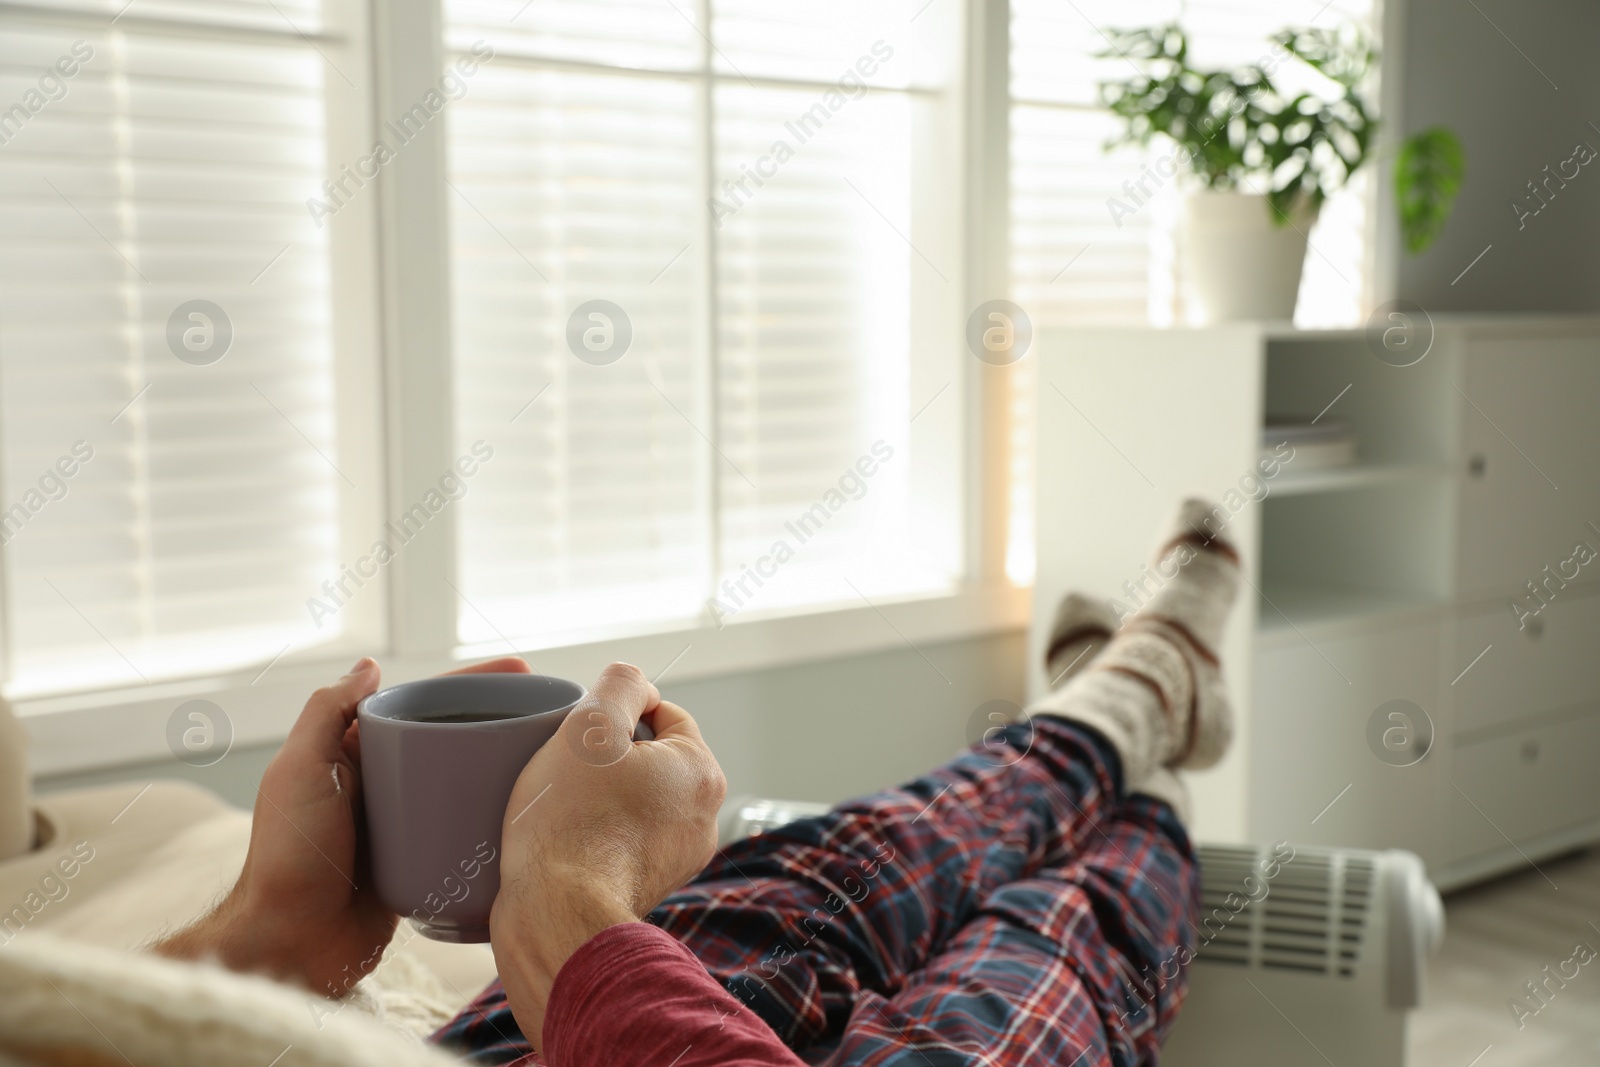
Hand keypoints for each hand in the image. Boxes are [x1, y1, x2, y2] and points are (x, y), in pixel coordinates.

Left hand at [155, 655, 532, 994]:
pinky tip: (528, 810)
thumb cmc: (288, 855)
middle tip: (547, 712)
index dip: (469, 683)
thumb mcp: (299, 769)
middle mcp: (380, 782)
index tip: (519, 671)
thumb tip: (370, 665)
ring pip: (461, 782)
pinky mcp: (421, 861)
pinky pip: (463, 829)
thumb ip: (326, 712)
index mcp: (352, 752)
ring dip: (501, 766)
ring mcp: (404, 823)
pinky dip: (493, 816)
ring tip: (548, 756)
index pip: (419, 703)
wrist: (292, 944)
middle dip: (496, 720)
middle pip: (449, 737)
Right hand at [490, 662, 725, 1046]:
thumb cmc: (570, 822)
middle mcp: (704, 817)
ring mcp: (680, 857)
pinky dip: (599, 833)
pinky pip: (625, 839)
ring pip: (637, 799)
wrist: (556, 918)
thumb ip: (620, 684)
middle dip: (610, 757)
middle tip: (567, 769)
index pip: (662, 714)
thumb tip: (636, 685)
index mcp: (702, 772)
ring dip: (603, 795)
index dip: (616, 713)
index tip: (580, 735)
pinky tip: (568, 840)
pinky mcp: (651, 886)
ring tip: (564, 807)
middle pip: (650, 757)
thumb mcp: (590, 726)